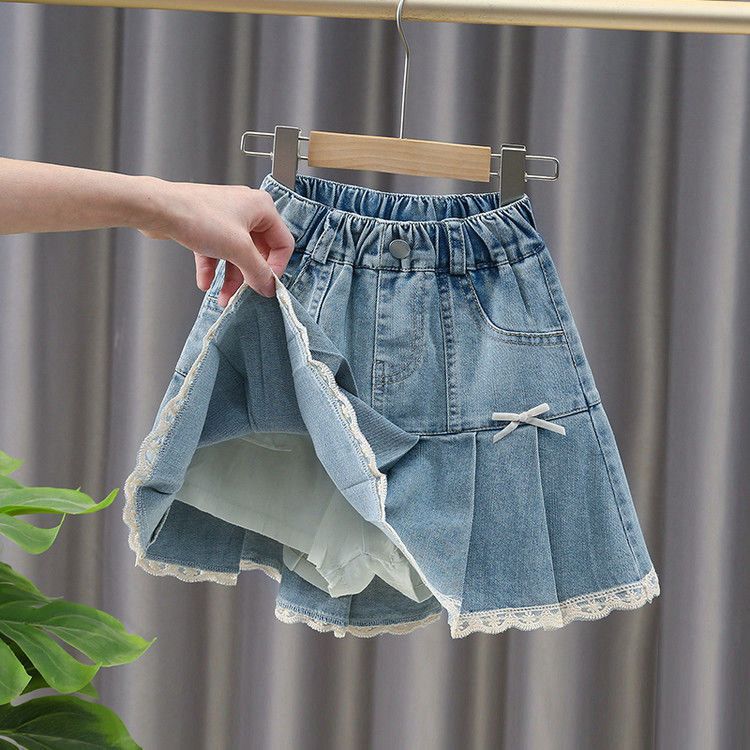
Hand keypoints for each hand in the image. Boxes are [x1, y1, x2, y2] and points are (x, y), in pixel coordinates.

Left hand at [138, 181, 294, 305]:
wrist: (158, 209)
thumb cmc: (197, 216)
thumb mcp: (238, 249)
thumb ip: (258, 271)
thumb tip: (269, 286)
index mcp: (262, 208)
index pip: (282, 243)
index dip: (276, 267)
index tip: (266, 284)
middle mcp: (246, 210)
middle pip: (258, 252)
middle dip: (247, 276)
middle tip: (242, 294)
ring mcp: (226, 217)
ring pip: (236, 254)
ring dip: (229, 278)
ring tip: (222, 296)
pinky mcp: (207, 225)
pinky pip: (217, 251)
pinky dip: (212, 268)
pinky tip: (204, 282)